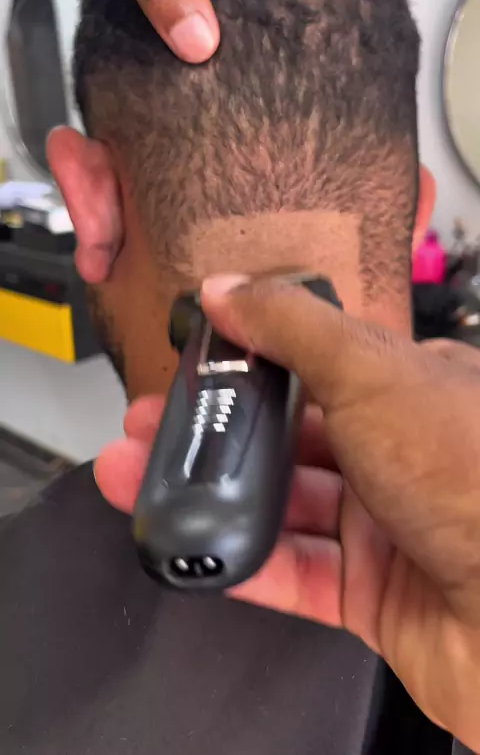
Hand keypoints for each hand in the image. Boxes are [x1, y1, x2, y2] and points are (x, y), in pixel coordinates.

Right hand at [95, 274, 479, 750]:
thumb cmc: (474, 476)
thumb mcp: (372, 373)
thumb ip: (293, 328)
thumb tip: (228, 288)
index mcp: (408, 390)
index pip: (314, 364)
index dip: (248, 361)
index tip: (194, 363)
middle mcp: (398, 455)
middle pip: (288, 439)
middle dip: (217, 432)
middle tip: (153, 425)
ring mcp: (386, 527)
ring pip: (283, 506)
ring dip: (215, 495)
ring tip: (145, 479)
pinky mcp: (374, 596)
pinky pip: (296, 575)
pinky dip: (244, 564)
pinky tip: (197, 549)